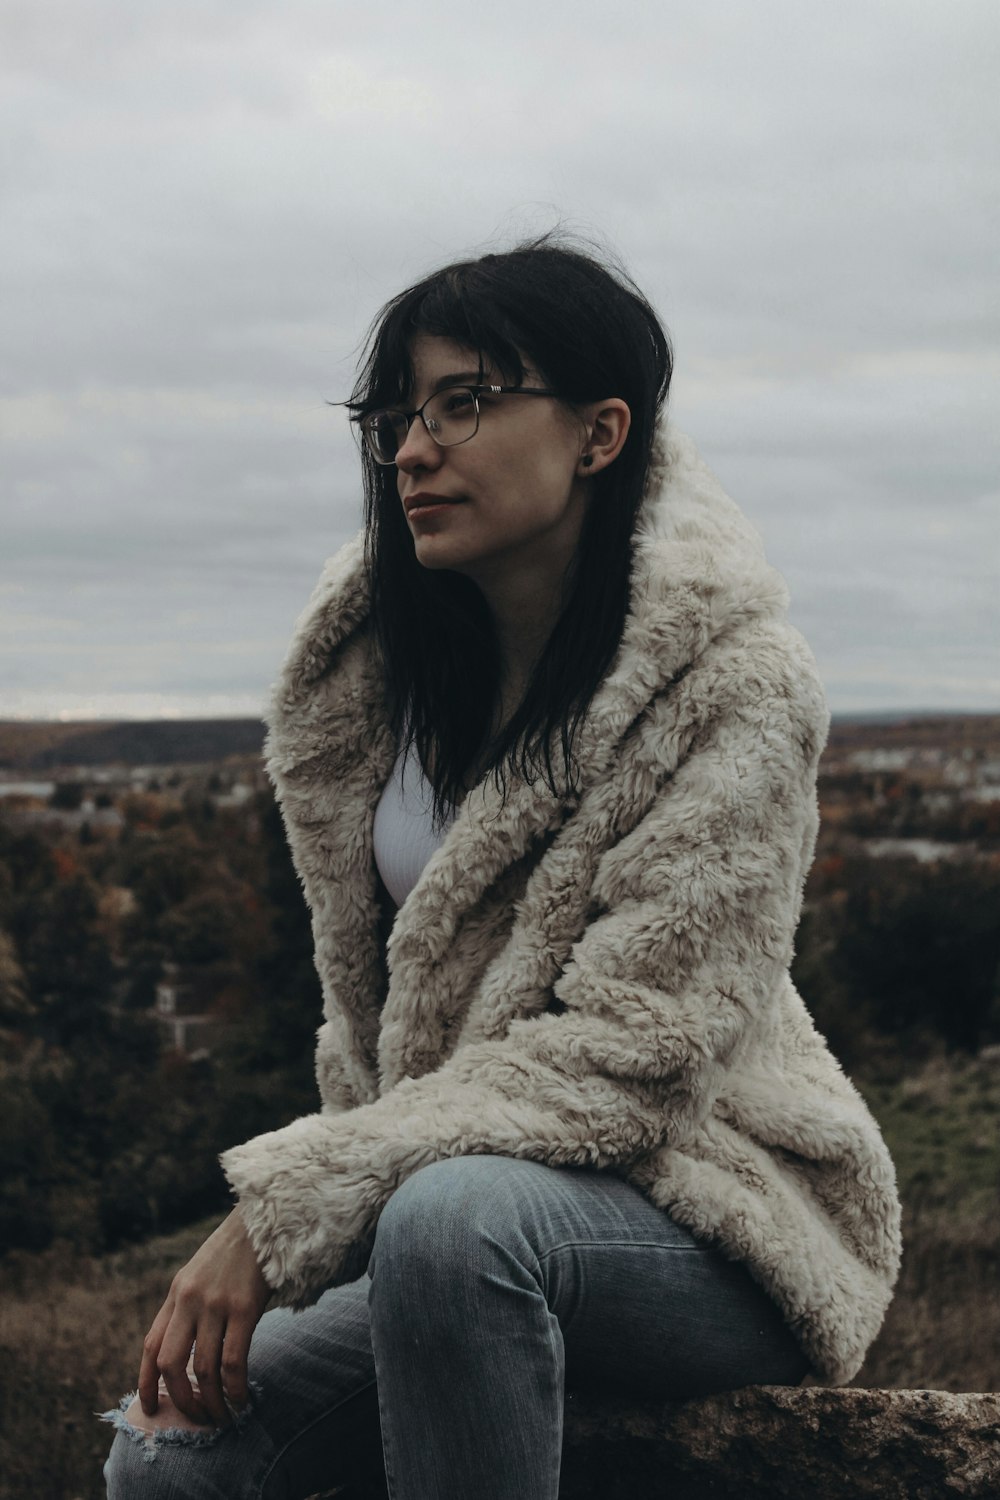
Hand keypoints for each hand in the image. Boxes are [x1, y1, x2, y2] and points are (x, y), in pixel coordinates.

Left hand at [138, 1206, 269, 1425]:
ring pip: (203, 1368)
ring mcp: (216, 1304)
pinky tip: (242, 1399)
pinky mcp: (244, 1307)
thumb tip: (188, 1356)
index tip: (150, 1409)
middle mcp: (190, 1300)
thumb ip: (189, 1308)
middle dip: (181, 1399)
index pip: (150, 1346)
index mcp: (176, 1294)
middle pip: (170, 1363)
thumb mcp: (200, 1274)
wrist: (265, 1219)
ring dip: (212, 1401)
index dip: (146, 1383)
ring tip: (222, 1417)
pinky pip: (233, 1360)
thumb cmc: (237, 1251)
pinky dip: (235, 1387)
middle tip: (196, 1417)